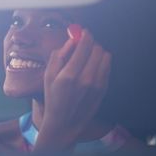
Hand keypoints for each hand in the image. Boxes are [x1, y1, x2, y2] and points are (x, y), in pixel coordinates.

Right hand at [34, 29, 110, 151]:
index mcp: (69, 74)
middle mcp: (86, 79)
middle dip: (91, 43)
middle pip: (97, 48)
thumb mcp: (48, 76)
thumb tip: (71, 40)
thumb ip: (59, 55)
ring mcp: (97, 85)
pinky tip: (92, 66)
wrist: (65, 123)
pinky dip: (101, 62)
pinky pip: (108, 66)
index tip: (82, 32)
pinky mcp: (104, 89)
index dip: (84, 35)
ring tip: (88, 56)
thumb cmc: (53, 98)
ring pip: (105, 56)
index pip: (84, 46)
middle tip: (84, 44)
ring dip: (98, 51)